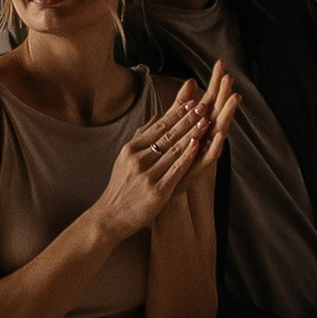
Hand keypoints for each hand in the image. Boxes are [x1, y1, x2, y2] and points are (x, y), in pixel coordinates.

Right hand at [99, 67, 237, 239]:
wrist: (111, 216)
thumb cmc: (121, 187)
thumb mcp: (125, 158)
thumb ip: (142, 136)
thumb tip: (157, 116)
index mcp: (131, 148)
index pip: (157, 126)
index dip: (176, 113)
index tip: (191, 101)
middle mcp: (138, 159)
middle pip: (167, 134)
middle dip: (187, 119)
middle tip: (203, 104)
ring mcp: (147, 175)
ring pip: (173, 149)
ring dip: (191, 133)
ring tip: (206, 120)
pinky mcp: (157, 191)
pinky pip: (176, 169)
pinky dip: (187, 156)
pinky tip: (197, 145)